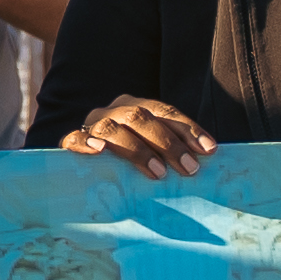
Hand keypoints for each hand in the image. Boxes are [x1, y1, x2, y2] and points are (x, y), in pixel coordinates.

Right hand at [54, 97, 215, 176]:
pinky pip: (74, 139)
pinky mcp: (70, 142)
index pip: (165, 112)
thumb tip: (202, 167)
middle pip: (141, 117)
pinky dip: (86, 144)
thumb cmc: (127, 162)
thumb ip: (169, 153)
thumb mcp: (151, 152)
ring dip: (138, 149)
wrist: (80, 169)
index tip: (210, 150)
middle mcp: (115, 111)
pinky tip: (100, 152)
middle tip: (189, 168)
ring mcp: (92, 125)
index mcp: (137, 107)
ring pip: (113, 127)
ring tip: (158, 172)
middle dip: (169, 142)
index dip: (188, 129)